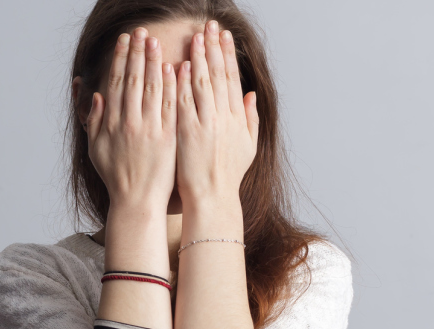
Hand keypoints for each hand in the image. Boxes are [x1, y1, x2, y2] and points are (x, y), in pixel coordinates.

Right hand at [85, 27, 177, 208]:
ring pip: (151, 88)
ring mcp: (150, 129)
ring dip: (153, 62)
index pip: (116, 83)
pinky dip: (171, 86)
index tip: (124, 41)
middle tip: (140, 32)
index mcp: (112, 123)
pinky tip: (174, 68)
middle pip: (133, 80)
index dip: (120, 59)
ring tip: (155, 41)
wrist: (137, 202)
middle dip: (137, 53)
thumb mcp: (96, 150)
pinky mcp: (168, 138)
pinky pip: (170, 106)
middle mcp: (130, 123)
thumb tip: (98, 97)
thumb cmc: (116, 178)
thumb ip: (94, 122)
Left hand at [175, 20, 260, 204]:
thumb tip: (251, 95)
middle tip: (210, 26)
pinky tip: (182, 64)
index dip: (228, 54)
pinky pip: (185, 102)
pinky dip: (183, 83)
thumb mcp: (248, 146)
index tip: (224, 35)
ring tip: (195, 36)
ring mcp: (205, 124)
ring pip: (202, 83)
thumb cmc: (228, 175)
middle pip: (218, 75)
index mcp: (237, 118)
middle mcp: (223, 118)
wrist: (213, 197)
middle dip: (214, 47)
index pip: (232, 78)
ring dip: (199, 58)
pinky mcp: (188, 132)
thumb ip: (250, 118)